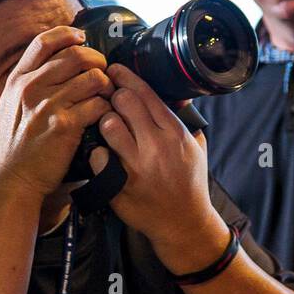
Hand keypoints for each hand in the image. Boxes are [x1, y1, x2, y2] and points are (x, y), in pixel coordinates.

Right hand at [0, 27, 113, 200]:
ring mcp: (47, 105)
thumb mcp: (12, 105)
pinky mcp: (65, 125)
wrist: (13, 178)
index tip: (82, 38)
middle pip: (76, 54)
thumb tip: (58, 61)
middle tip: (103, 73)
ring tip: (106, 97)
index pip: (44, 42)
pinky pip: (99, 104)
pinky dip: (107, 108)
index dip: (68, 35)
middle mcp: (31, 87)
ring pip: (93, 77)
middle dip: (98, 61)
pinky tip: (104, 116)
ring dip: (106, 86)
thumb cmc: (17, 144)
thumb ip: (31, 82)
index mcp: (18, 80)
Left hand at [95, 64, 228, 271]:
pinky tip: (103, 155)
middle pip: (124, 102)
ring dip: (104, 121)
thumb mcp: (195, 147)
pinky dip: (97, 152)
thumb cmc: (189, 182)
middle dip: (113, 96)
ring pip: (108, 124)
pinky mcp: (120, 184)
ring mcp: (137, 165)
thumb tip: (176, 93)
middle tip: (108, 97)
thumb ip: (184, 120)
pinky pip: (98, 155)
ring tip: (107, 126)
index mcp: (175, 133)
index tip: (114, 70)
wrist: (183, 223)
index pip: (146, 93)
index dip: (126, 77)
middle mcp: (156, 146)